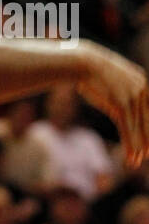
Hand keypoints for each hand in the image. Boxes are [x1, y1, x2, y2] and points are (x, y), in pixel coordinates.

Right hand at [76, 41, 148, 166]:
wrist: (82, 62)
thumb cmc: (95, 72)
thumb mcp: (115, 80)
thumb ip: (125, 91)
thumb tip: (125, 104)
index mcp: (143, 81)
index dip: (148, 129)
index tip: (148, 143)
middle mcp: (142, 88)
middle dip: (147, 141)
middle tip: (146, 155)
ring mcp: (133, 95)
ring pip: (140, 128)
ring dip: (139, 147)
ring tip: (136, 161)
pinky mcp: (121, 103)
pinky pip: (129, 128)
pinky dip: (130, 144)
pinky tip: (131, 157)